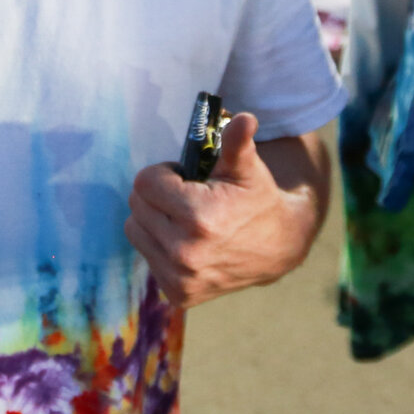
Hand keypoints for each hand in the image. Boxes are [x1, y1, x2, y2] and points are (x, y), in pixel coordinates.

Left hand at [125, 112, 321, 309]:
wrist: (278, 248)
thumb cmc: (257, 200)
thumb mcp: (248, 169)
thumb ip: (237, 143)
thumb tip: (244, 119)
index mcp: (200, 218)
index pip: (145, 182)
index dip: (164, 173)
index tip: (185, 177)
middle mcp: (185, 253)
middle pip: (137, 204)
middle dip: (157, 194)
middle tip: (186, 195)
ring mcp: (180, 279)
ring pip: (135, 230)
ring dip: (153, 218)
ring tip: (183, 216)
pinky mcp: (178, 295)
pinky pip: (146, 256)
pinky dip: (159, 244)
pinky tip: (185, 240)